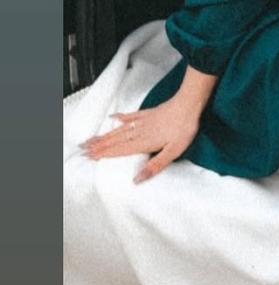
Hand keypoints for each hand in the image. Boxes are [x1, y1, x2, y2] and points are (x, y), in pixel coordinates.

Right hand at [80, 98, 200, 183]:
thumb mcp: (173, 151)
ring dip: (105, 135)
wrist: (189, 104)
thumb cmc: (184, 128)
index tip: (90, 157)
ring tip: (92, 139)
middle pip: (116, 140)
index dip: (105, 154)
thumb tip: (136, 180)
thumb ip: (155, 166)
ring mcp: (143, 121)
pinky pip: (131, 116)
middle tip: (83, 149)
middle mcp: (139, 131)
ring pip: (120, 129)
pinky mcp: (149, 113)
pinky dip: (120, 118)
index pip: (120, 150)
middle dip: (99, 145)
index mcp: (144, 142)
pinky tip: (113, 118)